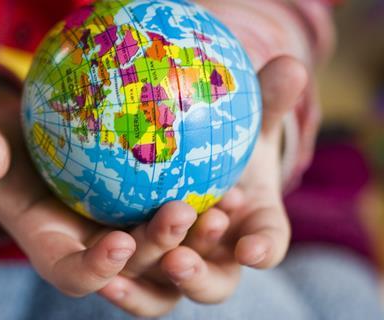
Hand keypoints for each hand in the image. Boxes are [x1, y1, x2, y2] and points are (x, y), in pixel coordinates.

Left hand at [99, 56, 307, 316]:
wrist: (188, 159)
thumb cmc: (223, 143)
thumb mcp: (243, 121)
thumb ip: (266, 101)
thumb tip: (290, 65)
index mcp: (250, 227)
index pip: (267, 242)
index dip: (263, 249)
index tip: (252, 249)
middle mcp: (217, 256)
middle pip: (216, 282)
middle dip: (201, 274)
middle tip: (180, 258)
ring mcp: (179, 264)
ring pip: (171, 287)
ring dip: (157, 276)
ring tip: (134, 261)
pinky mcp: (143, 267)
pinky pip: (134, 284)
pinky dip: (123, 284)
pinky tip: (106, 277)